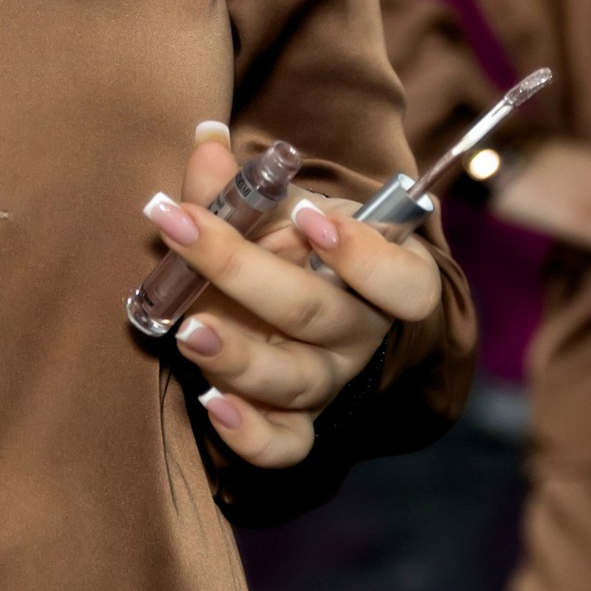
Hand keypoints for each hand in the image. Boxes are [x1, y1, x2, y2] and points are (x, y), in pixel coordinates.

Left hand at [144, 123, 440, 470]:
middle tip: (186, 232)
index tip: (309, 218)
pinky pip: (283, 446)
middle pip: (318, 314)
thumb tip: (205, 144)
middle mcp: (360, 335)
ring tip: (188, 329)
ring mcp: (328, 382)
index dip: (365, 256)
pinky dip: (250, 435)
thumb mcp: (283, 208)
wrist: (300, 300)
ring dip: (238, 355)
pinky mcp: (295, 425)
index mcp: (382, 276)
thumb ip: (244, 185)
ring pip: (295, 381)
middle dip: (245, 271)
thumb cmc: (298, 244)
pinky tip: (212, 404)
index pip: (404, 282)